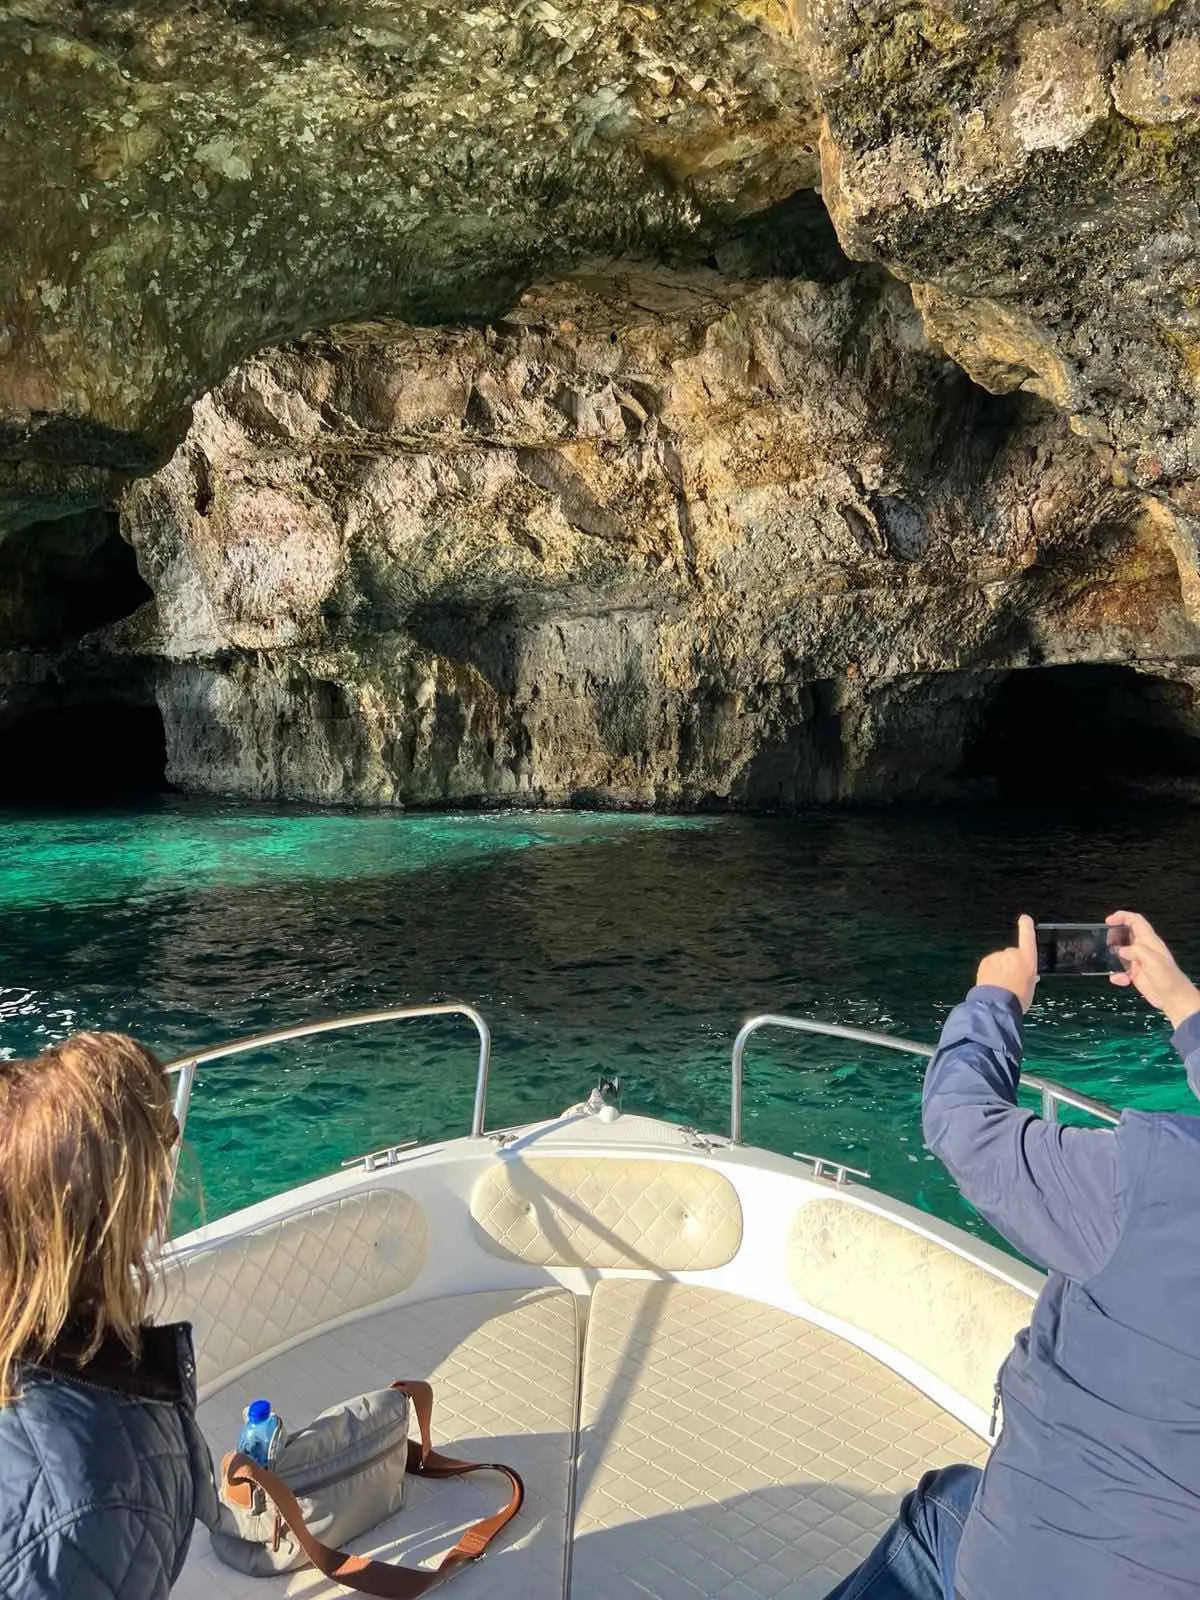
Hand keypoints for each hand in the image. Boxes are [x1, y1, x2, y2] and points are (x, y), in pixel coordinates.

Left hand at [976, 914, 1038, 1013]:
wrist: (998, 1004)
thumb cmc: (1018, 998)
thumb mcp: (1030, 986)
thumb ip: (1028, 975)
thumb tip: (1027, 974)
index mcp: (1027, 959)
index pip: (1027, 937)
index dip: (1026, 927)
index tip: (1024, 918)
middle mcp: (1012, 954)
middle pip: (1012, 956)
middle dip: (1011, 965)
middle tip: (1012, 982)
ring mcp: (997, 957)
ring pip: (999, 961)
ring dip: (1000, 970)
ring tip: (1002, 987)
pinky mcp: (985, 962)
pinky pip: (990, 965)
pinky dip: (991, 973)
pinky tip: (993, 985)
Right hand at [1107, 911, 1199, 1027]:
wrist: (1173, 998)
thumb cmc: (1168, 978)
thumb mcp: (1153, 961)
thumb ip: (1136, 951)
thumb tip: (1119, 950)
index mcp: (1149, 941)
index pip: (1135, 921)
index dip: (1122, 917)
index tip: (1108, 921)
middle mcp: (1143, 949)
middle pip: (1126, 934)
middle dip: (1114, 937)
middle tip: (1105, 942)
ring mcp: (1138, 961)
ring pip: (1120, 953)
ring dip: (1112, 958)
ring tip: (1108, 962)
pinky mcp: (1135, 974)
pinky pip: (1120, 971)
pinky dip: (1117, 975)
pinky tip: (1120, 980)